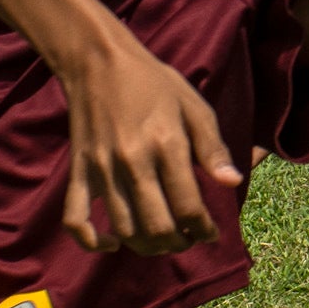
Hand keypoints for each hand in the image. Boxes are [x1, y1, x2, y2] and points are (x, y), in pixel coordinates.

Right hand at [57, 32, 242, 253]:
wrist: (98, 61)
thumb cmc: (153, 83)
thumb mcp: (194, 106)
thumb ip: (213, 147)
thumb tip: (232, 183)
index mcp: (166, 144)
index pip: (188, 207)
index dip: (204, 229)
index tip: (211, 232)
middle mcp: (132, 162)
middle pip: (157, 227)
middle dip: (179, 243)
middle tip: (188, 238)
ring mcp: (101, 169)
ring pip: (124, 230)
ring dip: (147, 246)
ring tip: (162, 240)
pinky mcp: (78, 171)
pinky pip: (76, 219)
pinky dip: (92, 241)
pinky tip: (113, 243)